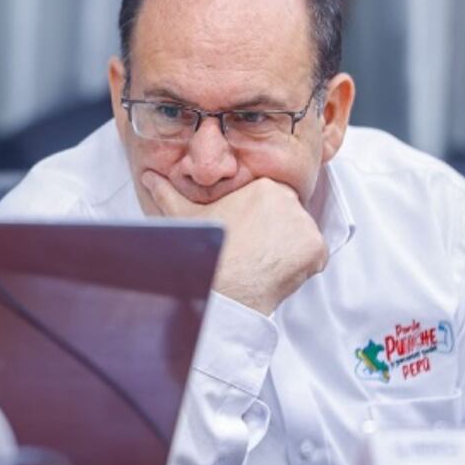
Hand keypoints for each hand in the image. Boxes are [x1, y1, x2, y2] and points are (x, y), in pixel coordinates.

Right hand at [141, 173, 327, 314]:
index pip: (273, 204)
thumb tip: (149, 178)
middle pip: (290, 220)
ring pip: (302, 239)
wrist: (223, 286)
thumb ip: (168, 193)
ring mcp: (305, 224)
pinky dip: (302, 268)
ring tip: (262, 264)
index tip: (247, 238)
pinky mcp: (316, 248)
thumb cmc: (206, 250)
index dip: (260, 224)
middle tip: (254, 254)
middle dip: (276, 237)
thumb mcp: (184, 217)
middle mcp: (289, 199)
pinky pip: (315, 258)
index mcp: (263, 186)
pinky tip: (277, 273)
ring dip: (288, 253)